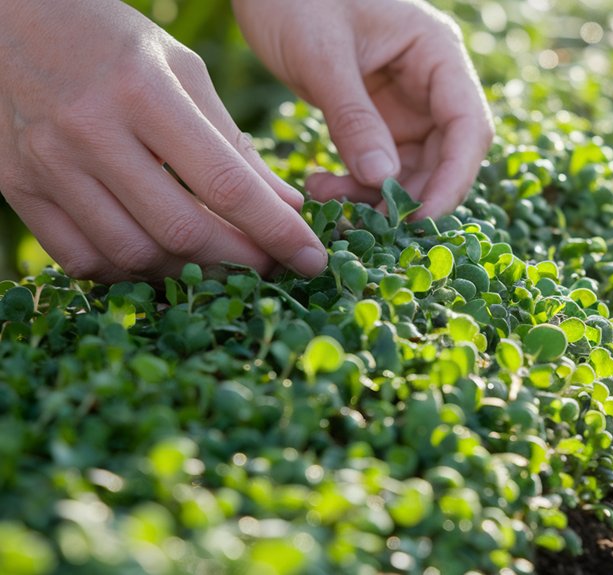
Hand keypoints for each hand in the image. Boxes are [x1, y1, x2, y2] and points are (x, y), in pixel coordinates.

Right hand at [0, 1, 326, 282]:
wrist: (8, 20)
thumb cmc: (113, 42)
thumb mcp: (183, 71)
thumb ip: (233, 143)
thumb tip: (287, 208)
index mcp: (144, 91)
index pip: (225, 184)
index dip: (276, 232)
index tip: (312, 259)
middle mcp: (90, 131)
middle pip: (181, 230)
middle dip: (240, 261)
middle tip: (272, 266)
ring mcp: (47, 164)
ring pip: (134, 254)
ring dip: (188, 274)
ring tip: (219, 265)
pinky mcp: (17, 188)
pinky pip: (81, 260)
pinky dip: (129, 272)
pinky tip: (159, 261)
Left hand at [233, 0, 493, 217]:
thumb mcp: (322, 56)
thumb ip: (353, 117)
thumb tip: (383, 180)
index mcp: (437, 54)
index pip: (467, 127)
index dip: (453, 178)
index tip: (421, 218)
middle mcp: (432, 83)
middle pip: (446, 156)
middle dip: (412, 195)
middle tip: (372, 225)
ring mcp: (406, 103)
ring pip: (413, 168)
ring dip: (379, 195)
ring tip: (330, 201)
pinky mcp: (377, 118)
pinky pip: (381, 165)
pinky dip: (357, 184)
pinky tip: (321, 186)